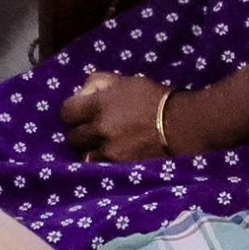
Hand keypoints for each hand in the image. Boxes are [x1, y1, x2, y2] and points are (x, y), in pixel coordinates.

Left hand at [58, 72, 179, 163]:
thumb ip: (100, 83)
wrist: (183, 126)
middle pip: (72, 136)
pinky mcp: (119, 168)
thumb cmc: (156, 99)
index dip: (73, 112)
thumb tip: (82, 92)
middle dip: (81, 133)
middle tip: (94, 131)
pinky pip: (100, 168)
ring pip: (84, 155)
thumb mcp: (127, 81)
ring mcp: (108, 151)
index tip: (81, 114)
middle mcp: (99, 129)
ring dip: (90, 151)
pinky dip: (102, 164)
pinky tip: (112, 159)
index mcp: (99, 104)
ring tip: (103, 148)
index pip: (66, 112)